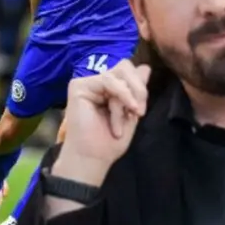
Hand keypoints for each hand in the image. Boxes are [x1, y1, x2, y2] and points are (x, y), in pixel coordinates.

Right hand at [53, 60, 150, 179]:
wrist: (92, 158)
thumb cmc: (109, 142)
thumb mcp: (131, 113)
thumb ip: (137, 91)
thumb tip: (146, 67)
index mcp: (109, 89)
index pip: (129, 72)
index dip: (140, 86)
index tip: (141, 111)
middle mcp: (97, 83)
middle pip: (125, 67)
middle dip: (139, 88)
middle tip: (140, 111)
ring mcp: (87, 83)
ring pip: (119, 73)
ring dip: (129, 96)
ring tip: (130, 115)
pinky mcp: (78, 86)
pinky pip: (108, 80)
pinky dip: (121, 96)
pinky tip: (125, 112)